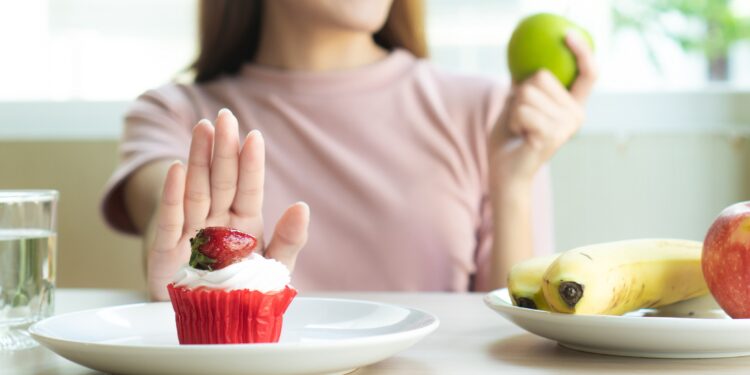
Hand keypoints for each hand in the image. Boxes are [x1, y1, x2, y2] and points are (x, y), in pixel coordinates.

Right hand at [147, 109, 309, 299]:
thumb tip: (302, 206)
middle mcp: (218, 223)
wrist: (211, 326)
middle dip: (224, 149)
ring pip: (197, 190)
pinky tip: (179, 168)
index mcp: (245, 225)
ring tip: (204, 128)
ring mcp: (192, 233)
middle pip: (222, 181)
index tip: (254, 137)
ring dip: (199, 159)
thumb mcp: (274, 270)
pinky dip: (174, 196)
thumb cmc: (242, 294)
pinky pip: (173, 219)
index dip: (250, 164)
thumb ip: (289, 241)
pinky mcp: (166, 250)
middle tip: (225, 116)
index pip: (249, 189)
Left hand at [489, 31, 597, 185]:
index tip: (568, 35)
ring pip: (527, 93)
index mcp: (573, 105)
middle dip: (520, 94)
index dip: (582, 51)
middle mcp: (576, 114)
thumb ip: (526, 86)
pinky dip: (513, 120)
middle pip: (541, 76)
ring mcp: (567, 126)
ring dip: (514, 109)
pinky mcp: (553, 136)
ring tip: (520, 128)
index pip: (588, 73)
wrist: (506, 172)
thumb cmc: (510, 138)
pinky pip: (522, 110)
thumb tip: (524, 63)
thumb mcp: (517, 105)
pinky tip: (519, 135)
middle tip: (522, 118)